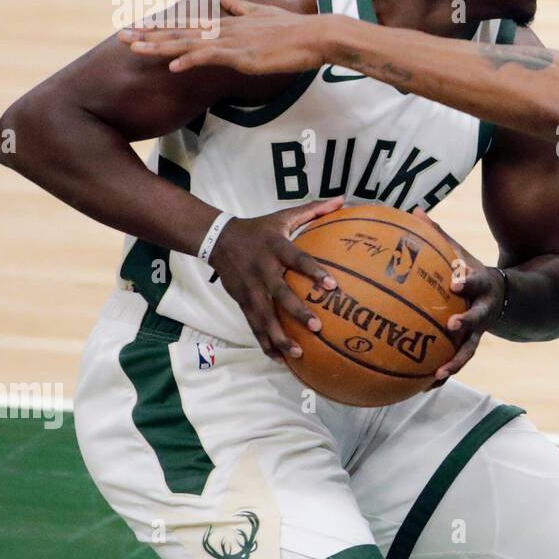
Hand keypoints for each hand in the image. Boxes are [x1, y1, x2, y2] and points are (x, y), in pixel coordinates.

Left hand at [119, 0, 334, 74]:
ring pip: (188, 44)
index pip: (186, 25)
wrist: (317, 35)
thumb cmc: (293, 29)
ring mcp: (232, 42)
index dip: (160, 28)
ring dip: (159, 47)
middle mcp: (224, 30)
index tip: (136, 29)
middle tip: (120, 37)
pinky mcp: (243, 56)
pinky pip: (211, 57)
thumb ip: (239, 6)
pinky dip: (190, 60)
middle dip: (148, 36)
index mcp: (227, 24)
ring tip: (133, 49)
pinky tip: (172, 66)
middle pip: (179, 33)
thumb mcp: (261, 14)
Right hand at [207, 197, 343, 359]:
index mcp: (276, 248)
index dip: (314, 272)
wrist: (217, 239)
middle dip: (297, 312)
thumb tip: (342, 199)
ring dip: (280, 337)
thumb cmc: (259, 229)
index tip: (332, 286)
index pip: (298, 260)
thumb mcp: (283, 216)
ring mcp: (250, 289)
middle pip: (280, 294)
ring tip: (298, 353)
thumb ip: (313, 210)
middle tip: (317, 327)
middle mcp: (263, 270)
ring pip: (264, 316)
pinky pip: (253, 325)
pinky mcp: (242, 301)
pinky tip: (278, 359)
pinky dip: (265, 343)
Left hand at [408, 207, 504, 386]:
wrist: (506, 299)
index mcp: (481, 286)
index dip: (468, 281)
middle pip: (477, 320)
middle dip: (466, 324)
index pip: (476, 281)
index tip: (456, 280)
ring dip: (455, 364)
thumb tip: (414, 210)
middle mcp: (483, 311)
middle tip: (452, 327)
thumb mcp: (461, 252)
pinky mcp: (469, 347)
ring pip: (468, 351)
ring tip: (438, 376)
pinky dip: (440, 376)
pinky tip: (422, 388)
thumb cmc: (472, 272)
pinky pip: (455, 363)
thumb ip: (439, 235)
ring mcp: (478, 332)